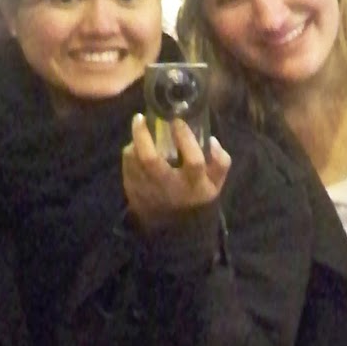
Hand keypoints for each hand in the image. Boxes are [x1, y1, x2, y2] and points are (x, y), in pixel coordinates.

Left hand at [122, 114, 231, 229]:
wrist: (172, 228)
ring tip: (140, 130)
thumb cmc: (195, 197)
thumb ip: (220, 163)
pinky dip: (130, 153)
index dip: (186, 139)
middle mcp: (169, 187)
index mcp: (193, 185)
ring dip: (135, 142)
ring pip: (135, 161)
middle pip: (151, 160)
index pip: (194, 161)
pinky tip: (136, 147)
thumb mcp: (214, 184)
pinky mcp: (133, 191)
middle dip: (143, 136)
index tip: (178, 121)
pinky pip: (127, 166)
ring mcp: (148, 190)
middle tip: (140, 117)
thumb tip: (212, 140)